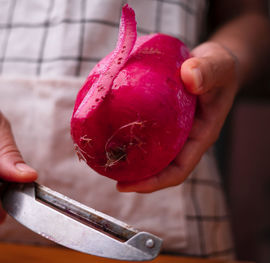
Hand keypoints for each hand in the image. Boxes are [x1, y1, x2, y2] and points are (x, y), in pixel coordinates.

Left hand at [117, 41, 237, 192]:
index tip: (125, 186)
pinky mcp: (162, 119)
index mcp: (201, 136)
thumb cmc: (220, 68)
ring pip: (150, 152)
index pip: (178, 170)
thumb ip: (208, 71)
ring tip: (103, 156)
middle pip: (159, 167)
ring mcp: (172, 130)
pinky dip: (129, 134)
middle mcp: (185, 138)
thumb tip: (190, 76)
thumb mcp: (219, 66)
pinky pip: (145, 132)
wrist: (214, 63)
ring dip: (129, 157)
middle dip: (134, 175)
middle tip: (106, 171)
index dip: (153, 183)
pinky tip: (110, 129)